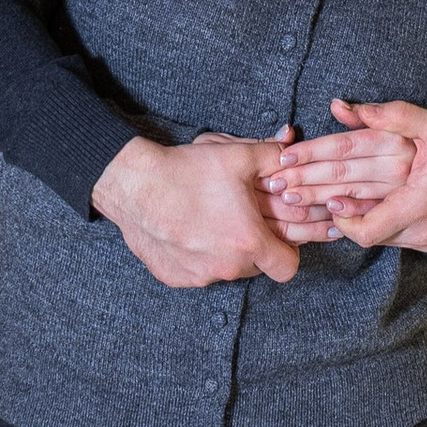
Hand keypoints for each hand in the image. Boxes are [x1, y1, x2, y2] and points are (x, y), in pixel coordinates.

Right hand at [92, 132, 302, 285]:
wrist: (135, 185)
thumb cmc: (188, 171)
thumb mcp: (238, 155)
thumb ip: (273, 155)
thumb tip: (292, 149)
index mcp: (248, 241)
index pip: (288, 267)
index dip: (288, 251)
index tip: (277, 235)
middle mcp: (226, 266)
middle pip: (258, 267)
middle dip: (256, 247)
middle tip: (242, 220)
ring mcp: (199, 275)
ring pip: (227, 270)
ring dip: (227, 252)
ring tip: (214, 221)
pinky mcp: (176, 278)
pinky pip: (198, 272)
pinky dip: (200, 257)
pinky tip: (190, 231)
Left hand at [261, 98, 426, 254]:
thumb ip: (389, 115)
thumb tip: (342, 107)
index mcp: (422, 202)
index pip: (367, 229)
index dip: (337, 217)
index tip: (316, 197)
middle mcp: (424, 228)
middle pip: (364, 232)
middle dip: (325, 212)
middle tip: (291, 200)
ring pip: (378, 238)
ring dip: (348, 220)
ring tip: (314, 206)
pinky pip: (394, 237)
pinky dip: (371, 224)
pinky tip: (350, 212)